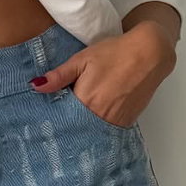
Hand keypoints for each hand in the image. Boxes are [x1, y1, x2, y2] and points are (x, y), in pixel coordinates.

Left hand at [29, 20, 177, 127]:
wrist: (149, 54)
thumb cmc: (115, 53)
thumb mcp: (82, 59)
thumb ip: (59, 76)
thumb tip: (36, 85)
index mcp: (85, 101)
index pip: (61, 119)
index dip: (53, 119)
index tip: (45, 120)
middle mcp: (99, 115)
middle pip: (76, 129)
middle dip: (67, 127)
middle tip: (58, 125)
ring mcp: (114, 121)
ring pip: (91, 132)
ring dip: (82, 129)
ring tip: (76, 122)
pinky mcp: (126, 122)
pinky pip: (106, 130)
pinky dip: (98, 127)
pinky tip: (94, 118)